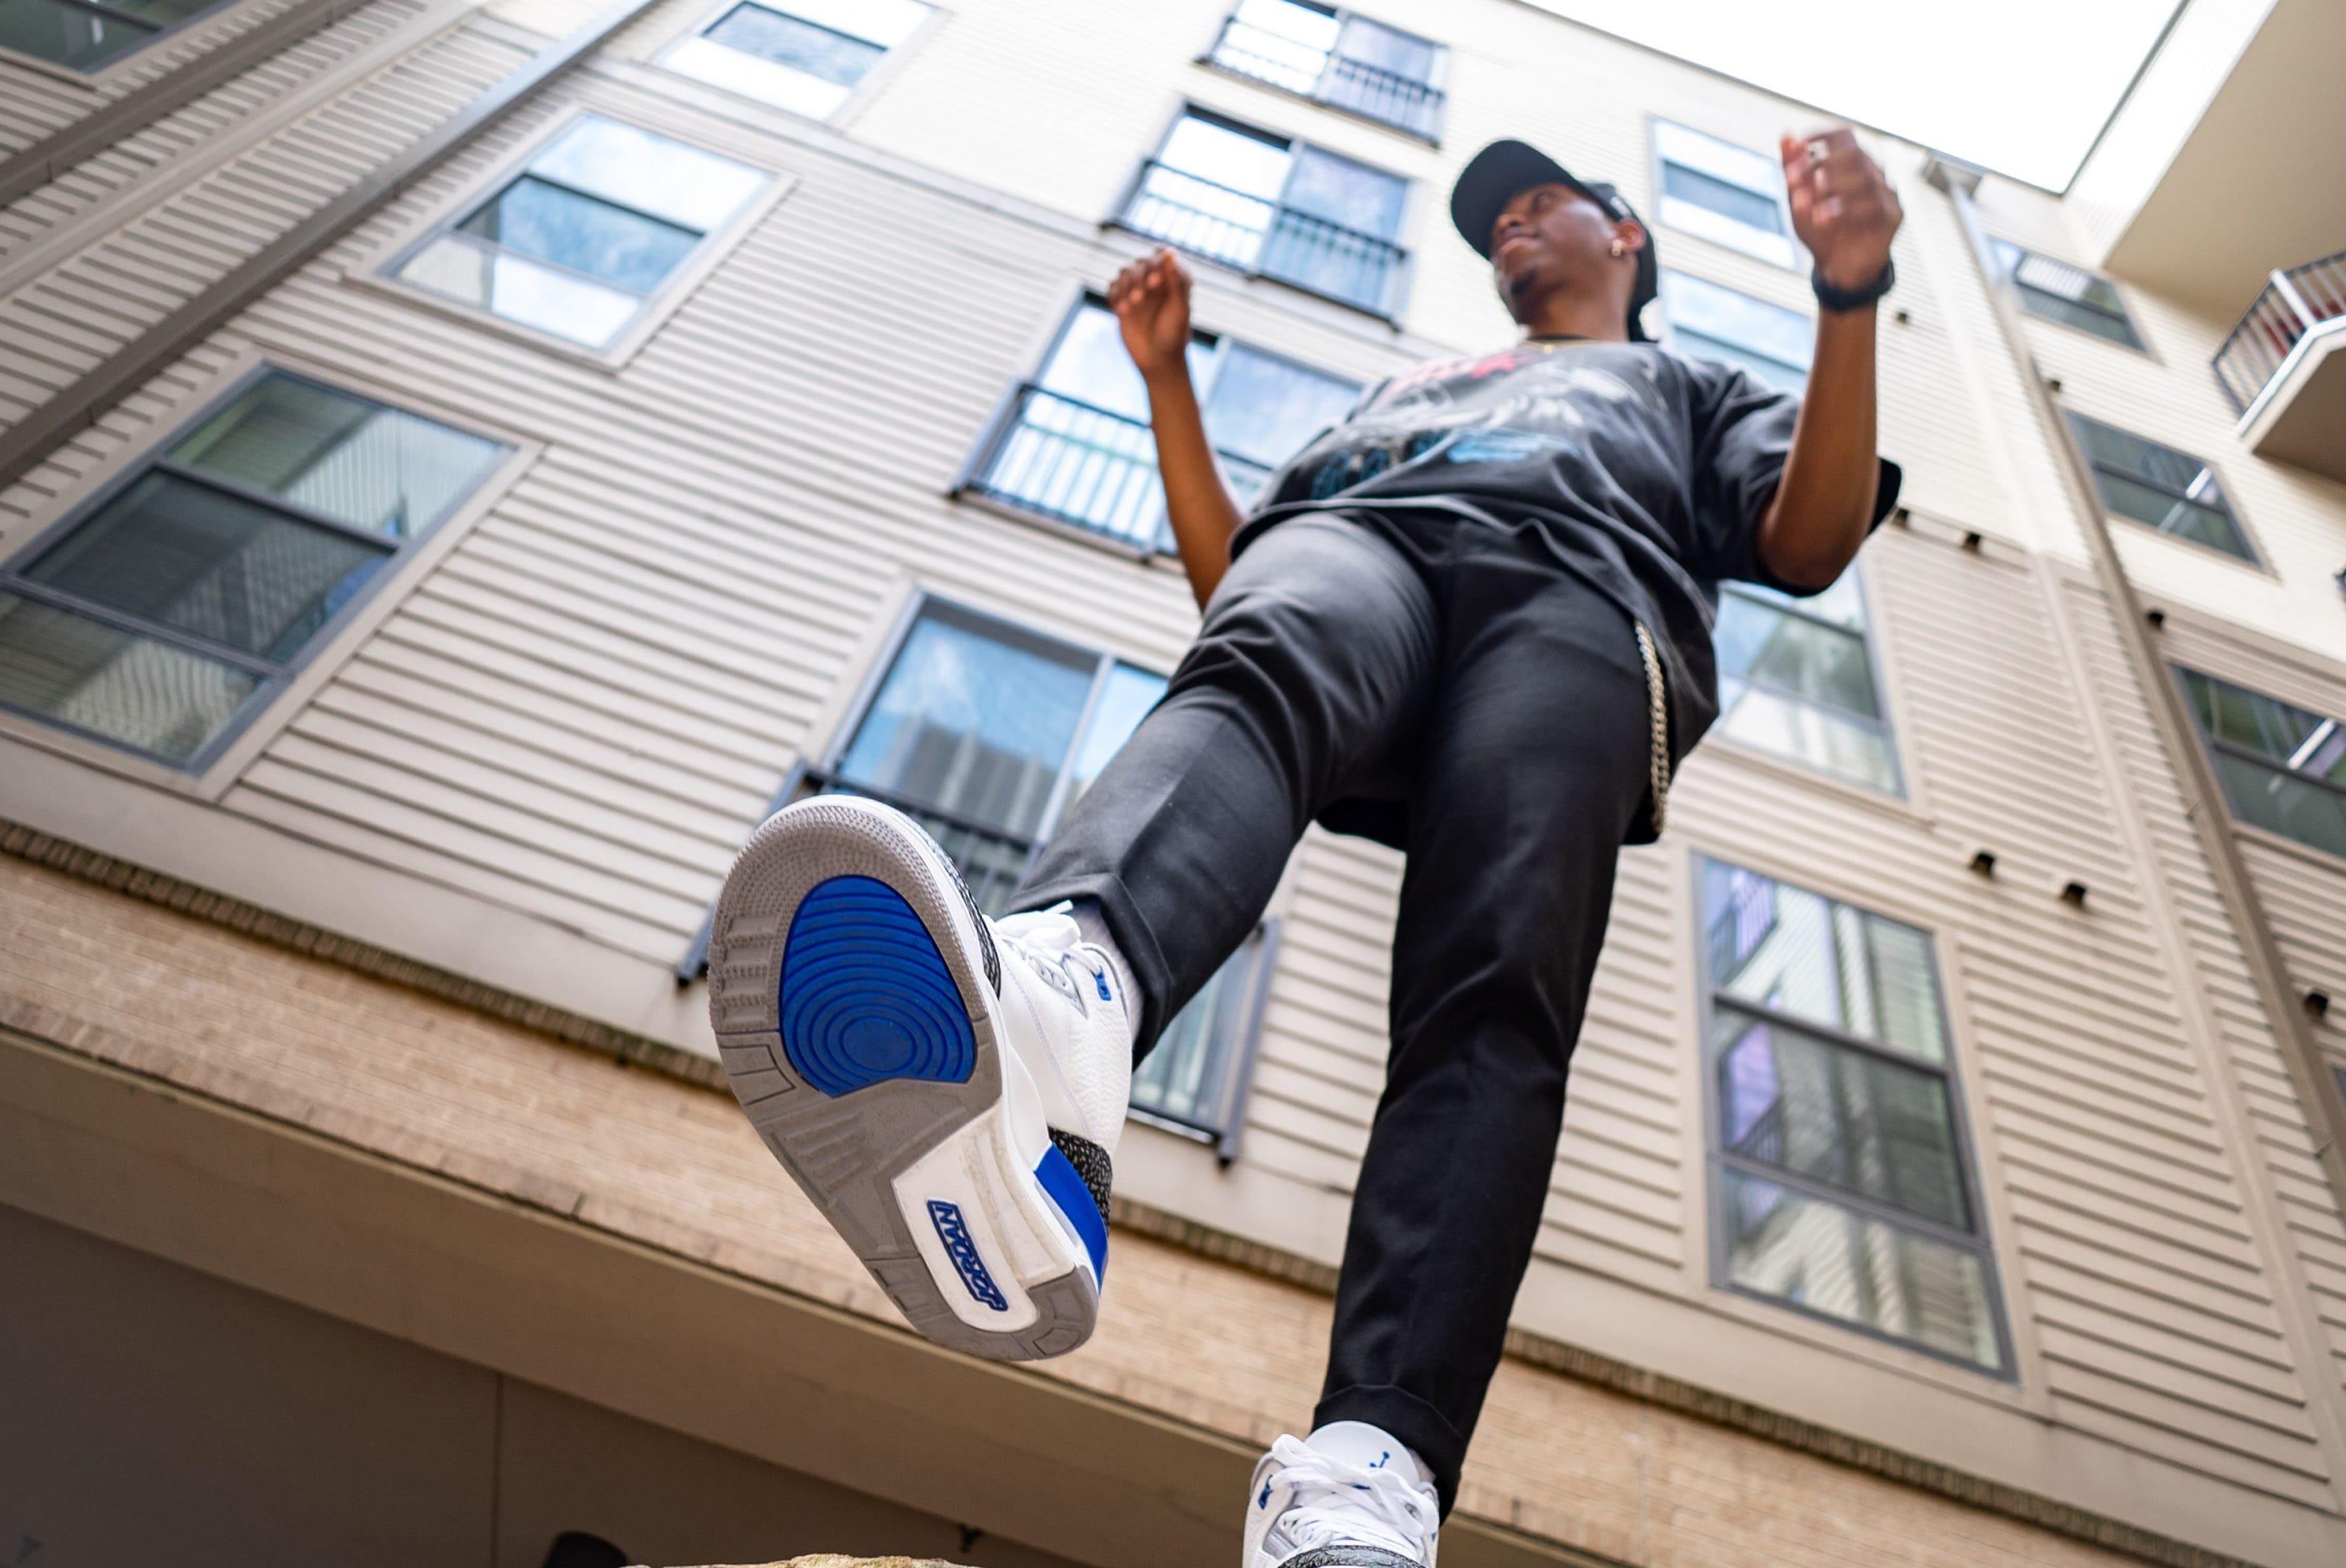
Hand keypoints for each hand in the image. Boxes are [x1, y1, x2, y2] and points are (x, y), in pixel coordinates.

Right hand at [1108, 246, 1191, 383]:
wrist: (1158, 362)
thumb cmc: (1174, 337)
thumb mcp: (1179, 310)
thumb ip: (1177, 282)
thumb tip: (1169, 253)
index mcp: (1173, 280)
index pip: (1162, 255)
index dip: (1156, 262)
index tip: (1155, 282)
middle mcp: (1156, 282)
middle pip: (1141, 263)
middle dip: (1138, 278)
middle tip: (1140, 299)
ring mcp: (1138, 291)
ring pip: (1124, 272)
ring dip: (1125, 287)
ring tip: (1130, 308)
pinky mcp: (1123, 302)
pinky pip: (1112, 287)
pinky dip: (1114, 296)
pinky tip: (1121, 312)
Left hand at [1780, 127, 1901, 290]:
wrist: (1838, 268)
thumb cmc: (1821, 230)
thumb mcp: (1799, 199)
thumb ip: (1792, 169)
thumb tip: (1786, 135)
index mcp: (1853, 164)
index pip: (1844, 136)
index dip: (1822, 136)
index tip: (1797, 147)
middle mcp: (1873, 173)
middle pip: (1854, 154)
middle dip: (1819, 165)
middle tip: (1791, 180)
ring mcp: (1887, 193)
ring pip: (1866, 179)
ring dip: (1830, 189)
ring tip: (1804, 204)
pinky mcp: (1894, 216)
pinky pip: (1875, 205)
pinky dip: (1844, 210)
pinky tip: (1823, 220)